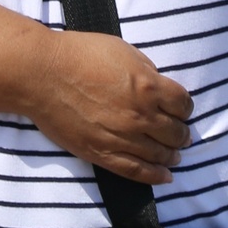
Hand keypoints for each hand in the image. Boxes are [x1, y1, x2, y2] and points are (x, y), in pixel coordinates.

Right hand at [26, 31, 193, 184]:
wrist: (43, 74)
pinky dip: (155, 176)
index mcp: (148, 87)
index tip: (182, 109)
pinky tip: (165, 177)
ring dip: (172, 155)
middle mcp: (140, 115)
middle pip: (175, 132)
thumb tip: (158, 87)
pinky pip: (136, 171)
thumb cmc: (80, 54)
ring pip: (159, 154)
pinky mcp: (102, 153)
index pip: (183, 104)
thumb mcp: (123, 50)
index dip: (185, 108)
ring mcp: (122, 137)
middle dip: (182, 133)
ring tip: (175, 156)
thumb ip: (147, 71)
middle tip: (182, 135)